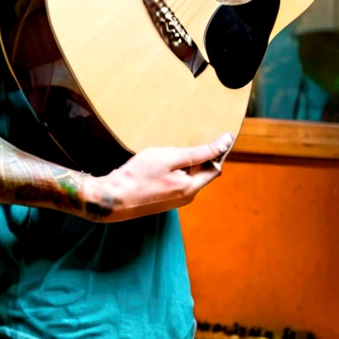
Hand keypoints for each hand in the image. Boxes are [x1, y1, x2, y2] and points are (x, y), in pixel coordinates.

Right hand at [81, 133, 232, 222]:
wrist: (113, 197)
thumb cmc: (138, 176)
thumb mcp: (170, 157)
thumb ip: (199, 152)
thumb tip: (225, 143)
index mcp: (191, 188)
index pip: (215, 168)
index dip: (216, 152)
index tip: (207, 137)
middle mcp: (187, 197)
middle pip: (202, 173)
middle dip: (197, 157)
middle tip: (179, 144)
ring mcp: (175, 201)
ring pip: (189, 176)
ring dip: (183, 164)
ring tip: (165, 154)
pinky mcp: (164, 200)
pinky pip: (177, 181)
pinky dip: (173, 170)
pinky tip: (158, 165)